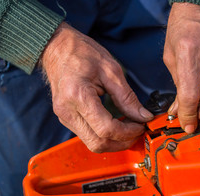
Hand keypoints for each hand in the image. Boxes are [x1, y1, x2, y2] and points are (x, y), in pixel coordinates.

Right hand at [41, 23, 153, 152]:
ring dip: (114, 141)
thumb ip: (128, 97)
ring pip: (92, 143)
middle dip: (122, 142)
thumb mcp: (111, 70)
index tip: (141, 126)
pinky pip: (87, 135)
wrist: (56, 47)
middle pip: (98, 143)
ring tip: (129, 128)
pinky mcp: (65, 118)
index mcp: (78, 96)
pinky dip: (104, 135)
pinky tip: (116, 124)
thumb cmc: (82, 53)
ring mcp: (64, 116)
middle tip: (137, 131)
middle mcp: (67, 111)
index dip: (128, 132)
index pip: (106, 129)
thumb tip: (143, 116)